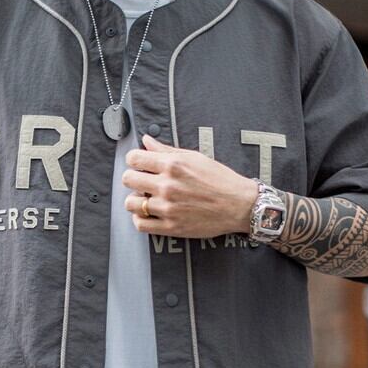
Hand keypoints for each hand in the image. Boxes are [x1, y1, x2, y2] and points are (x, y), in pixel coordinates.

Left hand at [122, 134, 258, 237]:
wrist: (239, 205)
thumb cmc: (220, 179)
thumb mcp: (195, 157)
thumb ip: (167, 150)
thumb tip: (146, 141)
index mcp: (173, 165)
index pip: (134, 158)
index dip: (134, 160)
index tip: (139, 164)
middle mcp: (167, 185)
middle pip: (128, 179)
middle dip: (133, 179)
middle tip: (142, 182)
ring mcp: (168, 208)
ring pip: (131, 203)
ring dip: (136, 200)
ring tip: (146, 199)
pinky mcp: (171, 227)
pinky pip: (140, 224)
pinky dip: (140, 219)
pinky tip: (148, 213)